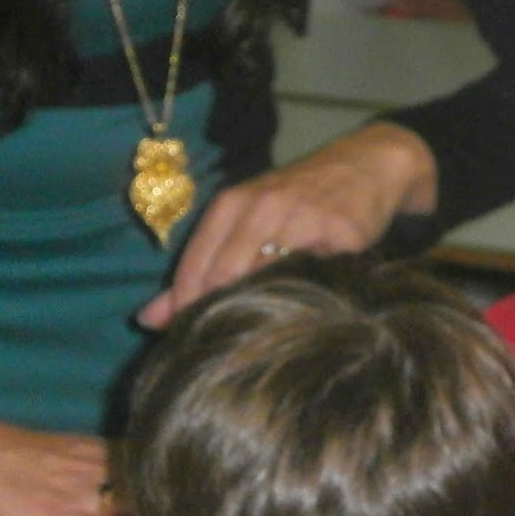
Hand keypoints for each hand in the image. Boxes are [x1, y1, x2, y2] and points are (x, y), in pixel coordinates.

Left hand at [138, 121, 436, 327]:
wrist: (366, 163)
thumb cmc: (296, 200)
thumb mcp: (245, 220)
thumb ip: (199, 269)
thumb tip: (148, 319)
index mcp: (231, 204)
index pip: (197, 266)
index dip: (187, 309)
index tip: (186, 343)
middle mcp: (263, 206)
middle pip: (227, 276)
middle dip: (220, 315)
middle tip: (221, 352)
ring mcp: (304, 217)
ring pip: (270, 277)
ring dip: (263, 314)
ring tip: (260, 345)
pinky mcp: (343, 233)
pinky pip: (318, 278)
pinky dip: (309, 303)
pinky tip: (305, 322)